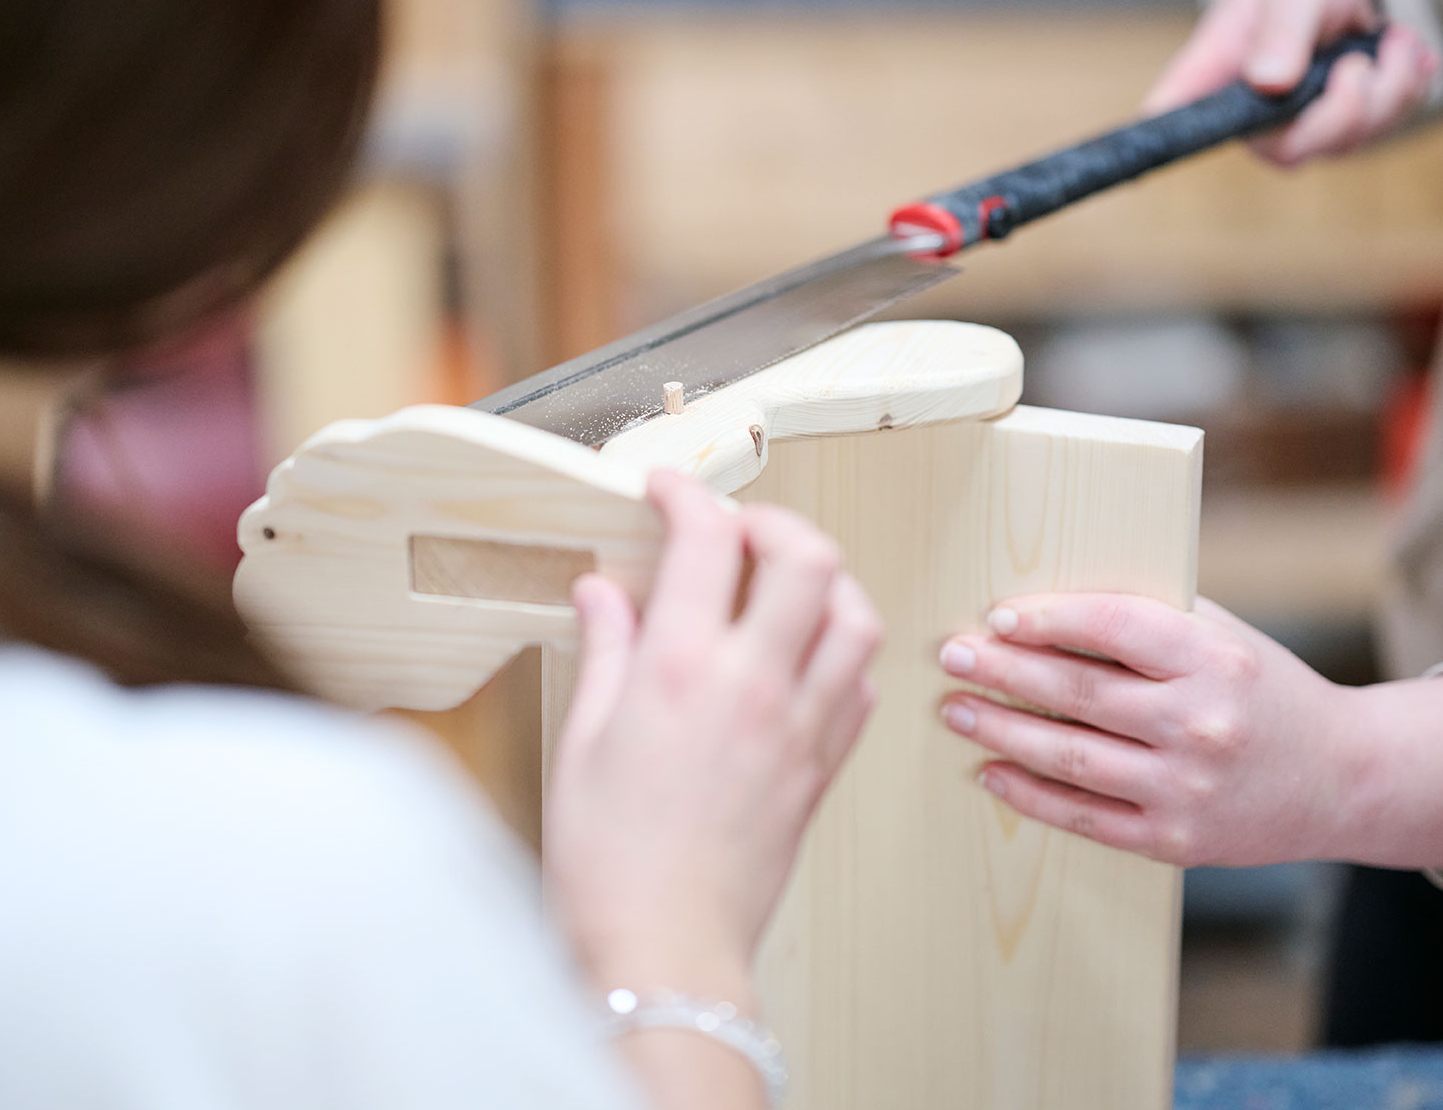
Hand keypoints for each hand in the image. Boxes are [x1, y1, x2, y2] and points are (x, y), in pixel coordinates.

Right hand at [546, 470, 880, 1004]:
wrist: (664, 950)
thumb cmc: (608, 863)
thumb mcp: (581, 739)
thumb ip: (604, 651)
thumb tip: (602, 592)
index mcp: (681, 670)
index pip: (708, 539)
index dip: (689, 496)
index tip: (668, 493)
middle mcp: (754, 686)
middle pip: (810, 558)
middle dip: (775, 523)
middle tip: (737, 532)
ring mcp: (800, 727)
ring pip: (856, 617)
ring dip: (825, 584)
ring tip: (781, 589)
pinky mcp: (822, 769)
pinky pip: (861, 687)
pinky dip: (841, 654)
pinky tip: (801, 661)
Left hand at [936, 593, 1442, 872]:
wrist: (1343, 778)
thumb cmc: (1264, 690)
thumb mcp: (1223, 635)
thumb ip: (1151, 617)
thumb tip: (1048, 599)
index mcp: (1214, 659)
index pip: (1113, 627)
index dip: (1048, 619)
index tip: (997, 614)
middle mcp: (1201, 724)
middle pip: (1078, 693)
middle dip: (1003, 670)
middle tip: (952, 654)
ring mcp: (1187, 788)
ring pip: (1071, 758)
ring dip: (1002, 731)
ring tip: (956, 709)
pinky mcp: (1176, 840)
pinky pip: (1085, 817)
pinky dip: (1030, 795)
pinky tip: (991, 772)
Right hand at [1143, 0, 1439, 165]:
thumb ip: (1282, 30)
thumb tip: (1268, 80)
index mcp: (1212, 81)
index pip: (1169, 121)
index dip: (1157, 148)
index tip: (1137, 175)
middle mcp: (1249, 118)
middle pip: (1287, 154)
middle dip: (1342, 112)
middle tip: (1360, 63)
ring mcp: (1298, 130)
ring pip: (1347, 143)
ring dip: (1389, 89)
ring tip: (1394, 38)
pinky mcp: (1343, 131)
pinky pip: (1387, 127)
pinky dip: (1409, 85)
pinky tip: (1403, 50)